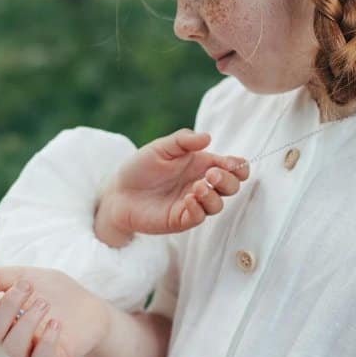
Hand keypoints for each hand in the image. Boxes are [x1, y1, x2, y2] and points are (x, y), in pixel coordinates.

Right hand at [0, 266, 109, 356]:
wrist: (91, 308)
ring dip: (26, 322)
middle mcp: (10, 337)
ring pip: (13, 346)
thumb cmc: (56, 293)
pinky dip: (46, 340)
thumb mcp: (27, 276)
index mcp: (0, 317)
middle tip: (27, 286)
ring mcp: (29, 351)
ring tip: (44, 303)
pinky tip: (56, 323)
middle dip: (8, 305)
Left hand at [97, 129, 248, 242]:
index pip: (231, 167)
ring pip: (218, 205)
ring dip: (213, 196)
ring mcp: (192, 203)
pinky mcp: (181, 219)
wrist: (117, 192)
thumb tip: (208, 137)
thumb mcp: (160, 148)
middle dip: (228, 180)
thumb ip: (183, 141)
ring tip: (198, 187)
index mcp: (200, 164)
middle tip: (212, 175)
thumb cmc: (139, 168)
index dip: (238, 166)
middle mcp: (200, 184)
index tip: (231, 163)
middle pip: (231, 187)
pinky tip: (188, 199)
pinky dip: (198, 208)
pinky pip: (198, 217)